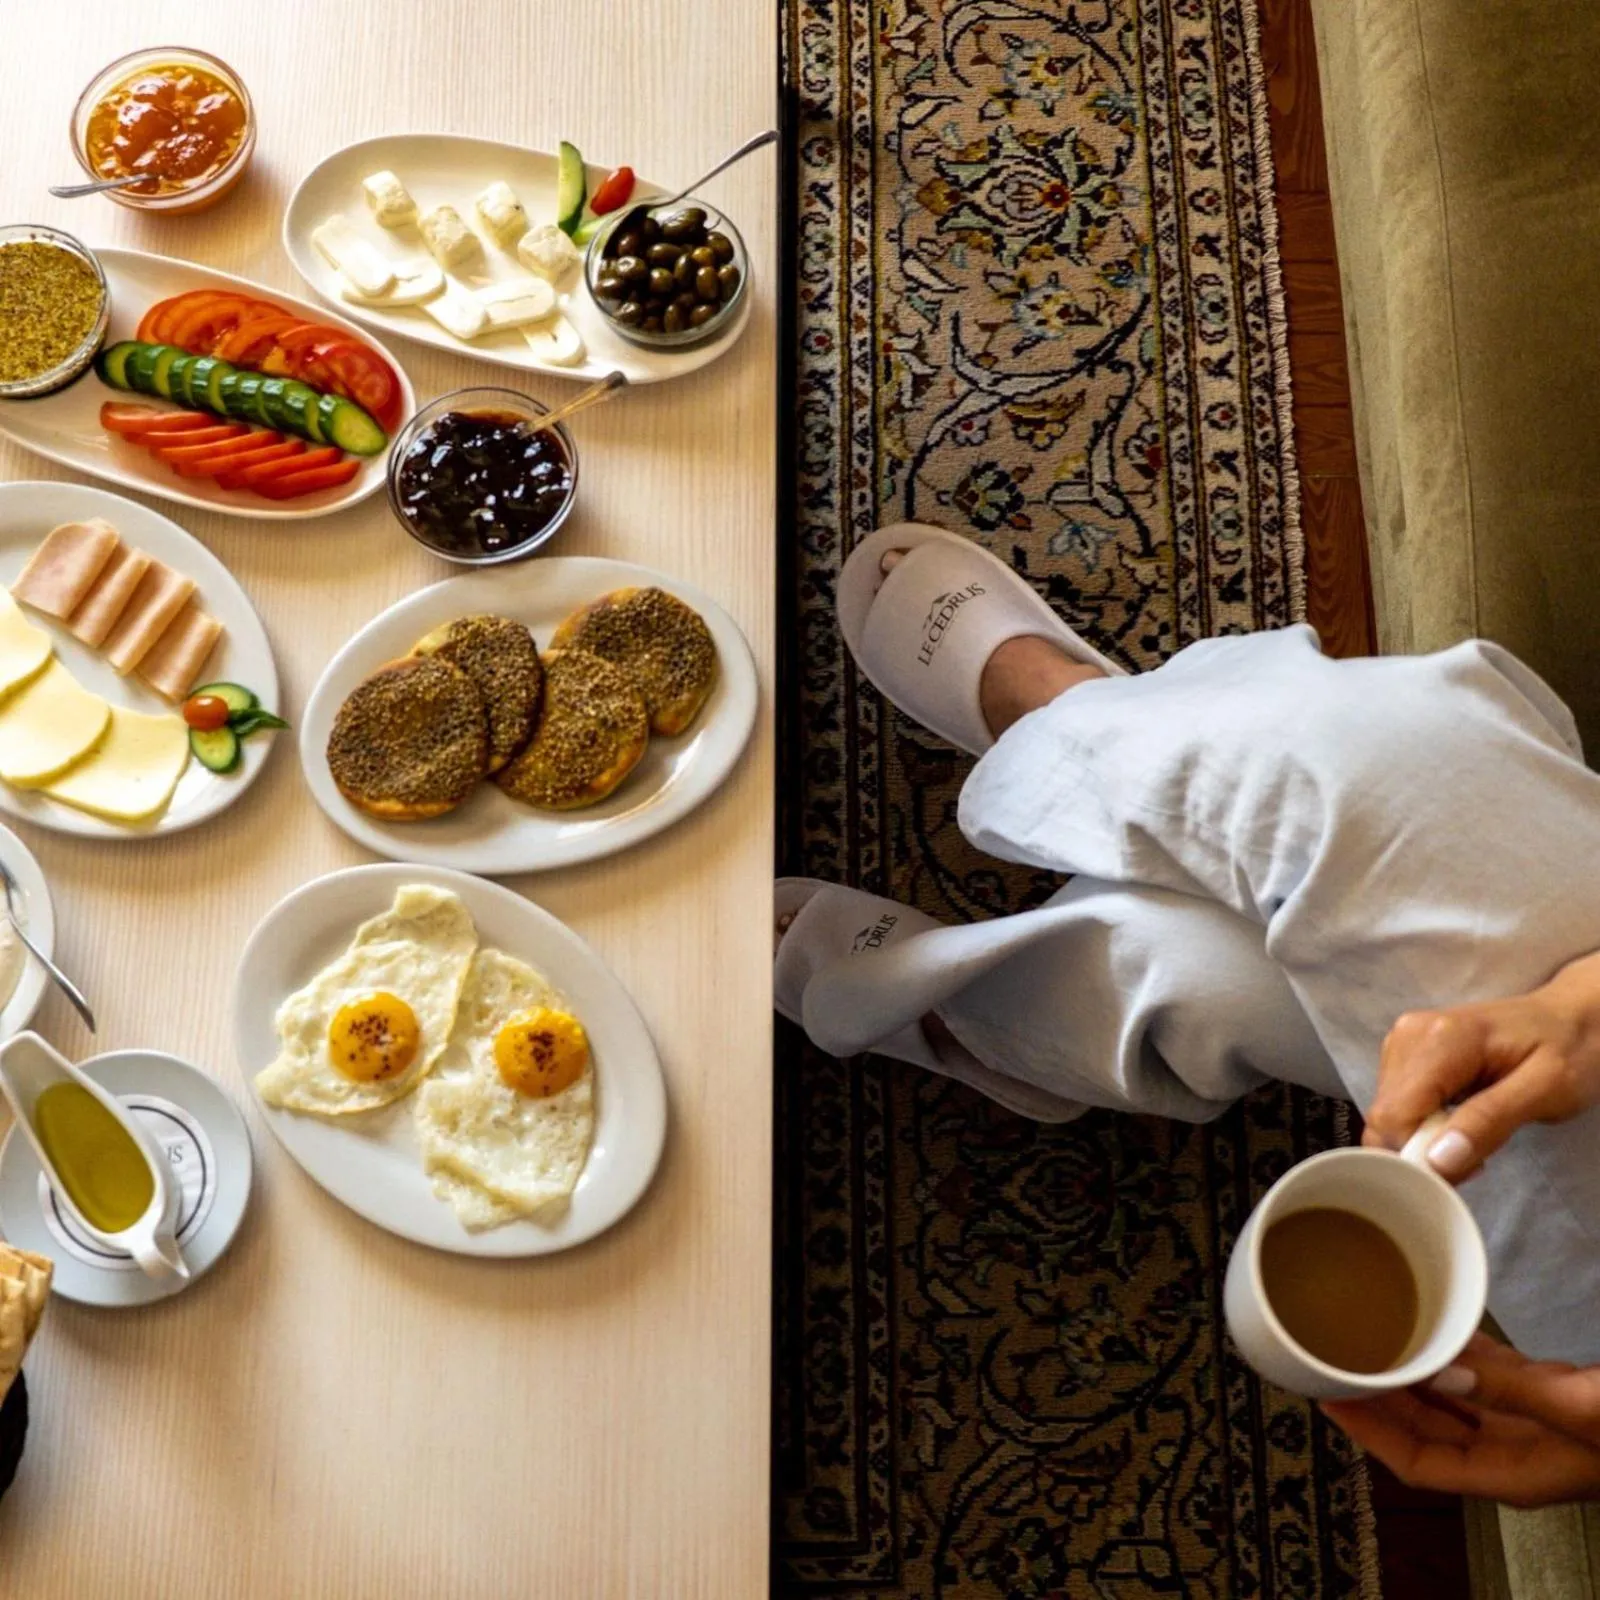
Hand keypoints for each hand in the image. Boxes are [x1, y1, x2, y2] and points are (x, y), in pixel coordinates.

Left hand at [1323, 1334, 1599, 1506]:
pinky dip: (1459, 1355)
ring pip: (1455, 1404)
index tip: (1325, 1394)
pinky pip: (1491, 1379)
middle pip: (1426, 1431)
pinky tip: (1435, 1323)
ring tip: (1366, 1334)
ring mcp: (1535, 1426)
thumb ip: (1511, 1391)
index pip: (1418, 1464)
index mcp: (1513, 1473)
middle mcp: (1515, 1453)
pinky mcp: (1555, 1397)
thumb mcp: (1581, 1408)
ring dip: (1413, 1374)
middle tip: (1330, 1354)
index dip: (1368, 1433)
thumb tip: (1439, 1371)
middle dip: (1378, 1399)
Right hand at [1364, 950, 1599, 1179]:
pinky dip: (1422, 1124)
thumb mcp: (1546, 1090)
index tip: (1466, 1169)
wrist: (1572, 1018)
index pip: (1394, 1114)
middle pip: (1386, 1116)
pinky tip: (1457, 1120)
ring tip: (1473, 1134)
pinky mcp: (1404, 1051)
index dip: (1418, 1153)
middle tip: (1477, 1156)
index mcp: (1439, 1039)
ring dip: (1423, 1138)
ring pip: (1387, 1114)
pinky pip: (1396, 1104)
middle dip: (1423, 1148)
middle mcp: (1408, 1035)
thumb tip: (1437, 1161)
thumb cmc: (1569, 1051)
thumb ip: (1490, 1122)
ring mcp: (1402, 1040)